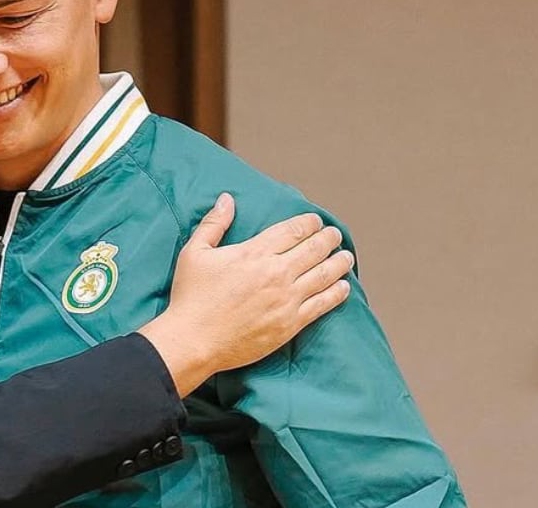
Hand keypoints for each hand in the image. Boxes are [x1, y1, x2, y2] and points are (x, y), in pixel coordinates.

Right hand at [138, 193, 352, 396]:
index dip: (309, 223)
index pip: (292, 230)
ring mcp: (286, 299)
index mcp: (254, 252)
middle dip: (328, 238)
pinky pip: (323, 304)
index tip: (316, 221)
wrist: (194, 339)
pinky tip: (344, 287)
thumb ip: (214, 223)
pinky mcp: (290, 323)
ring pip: (324, 275)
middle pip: (314, 249)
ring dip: (339, 263)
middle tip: (335, 235)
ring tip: (347, 257)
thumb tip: (227, 199)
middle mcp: (276, 273)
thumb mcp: (194, 252)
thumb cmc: (191, 296)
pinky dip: (337, 293)